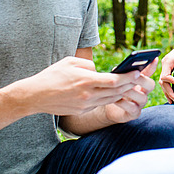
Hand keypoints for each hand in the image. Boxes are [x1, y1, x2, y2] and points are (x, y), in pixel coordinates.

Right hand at [16, 56, 142, 115]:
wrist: (35, 96)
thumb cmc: (53, 75)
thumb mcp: (70, 62)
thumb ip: (89, 65)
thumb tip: (99, 71)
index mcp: (86, 81)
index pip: (114, 80)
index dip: (128, 77)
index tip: (137, 72)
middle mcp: (87, 95)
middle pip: (115, 91)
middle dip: (128, 85)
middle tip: (138, 78)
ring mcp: (84, 105)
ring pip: (109, 100)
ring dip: (120, 93)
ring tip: (129, 85)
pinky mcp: (81, 111)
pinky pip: (99, 104)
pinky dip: (108, 98)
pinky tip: (113, 93)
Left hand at [103, 59, 157, 123]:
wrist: (109, 108)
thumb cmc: (114, 91)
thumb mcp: (117, 80)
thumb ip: (120, 74)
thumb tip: (118, 68)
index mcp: (141, 82)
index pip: (149, 72)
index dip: (152, 66)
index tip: (154, 58)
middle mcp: (144, 92)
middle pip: (150, 85)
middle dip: (142, 79)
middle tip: (133, 75)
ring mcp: (140, 103)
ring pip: (142, 97)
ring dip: (130, 91)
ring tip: (120, 88)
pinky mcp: (134, 114)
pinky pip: (132, 108)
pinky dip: (124, 103)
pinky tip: (115, 99)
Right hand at [159, 31, 173, 103]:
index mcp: (168, 60)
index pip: (165, 76)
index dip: (172, 83)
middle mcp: (165, 63)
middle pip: (163, 81)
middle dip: (169, 91)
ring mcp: (167, 65)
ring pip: (164, 81)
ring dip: (168, 91)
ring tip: (173, 101)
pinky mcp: (171, 67)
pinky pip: (167, 79)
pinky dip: (169, 87)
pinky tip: (172, 95)